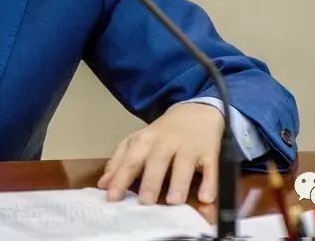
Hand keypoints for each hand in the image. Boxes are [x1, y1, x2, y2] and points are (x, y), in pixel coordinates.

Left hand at [97, 102, 223, 204]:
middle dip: (150, 181)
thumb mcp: (139, 141)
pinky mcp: (210, 151)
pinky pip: (211, 167)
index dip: (121, 177)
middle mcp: (167, 142)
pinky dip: (210, 182)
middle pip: (157, 160)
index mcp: (146, 140)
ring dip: (179, 182)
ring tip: (174, 201)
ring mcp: (189, 146)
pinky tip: (206, 197)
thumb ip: (120, 162)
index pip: (131, 159)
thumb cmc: (163, 133)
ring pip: (184, 164)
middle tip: (145, 202)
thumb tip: (103, 184)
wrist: (196, 111)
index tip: (112, 197)